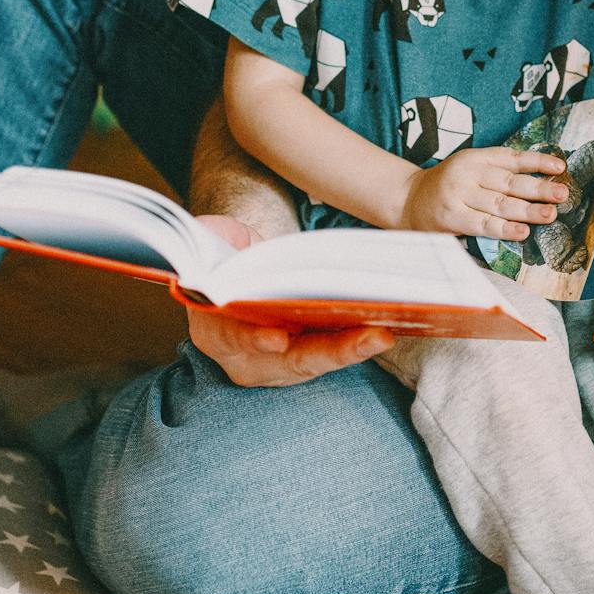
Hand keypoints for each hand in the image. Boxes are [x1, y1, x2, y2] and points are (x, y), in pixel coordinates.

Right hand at [188, 214, 393, 386]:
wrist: (236, 276)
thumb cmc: (224, 260)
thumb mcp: (211, 242)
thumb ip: (209, 237)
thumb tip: (208, 229)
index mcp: (215, 330)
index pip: (234, 338)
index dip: (253, 339)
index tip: (276, 339)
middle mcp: (246, 359)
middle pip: (290, 360)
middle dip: (332, 350)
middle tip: (371, 336)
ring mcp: (277, 365)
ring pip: (316, 362)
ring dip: (353, 349)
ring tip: (384, 332)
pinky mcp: (303, 360)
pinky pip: (330, 355)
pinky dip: (355, 344)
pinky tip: (384, 329)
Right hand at [401, 148, 568, 239]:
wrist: (408, 200)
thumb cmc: (448, 185)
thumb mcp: (470, 167)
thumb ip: (498, 170)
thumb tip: (541, 179)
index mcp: (475, 157)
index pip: (512, 158)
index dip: (537, 162)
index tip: (560, 166)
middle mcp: (468, 173)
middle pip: (510, 182)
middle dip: (539, 188)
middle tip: (562, 193)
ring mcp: (459, 196)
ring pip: (500, 204)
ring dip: (528, 210)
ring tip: (550, 213)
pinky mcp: (453, 218)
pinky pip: (484, 225)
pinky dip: (505, 229)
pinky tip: (523, 232)